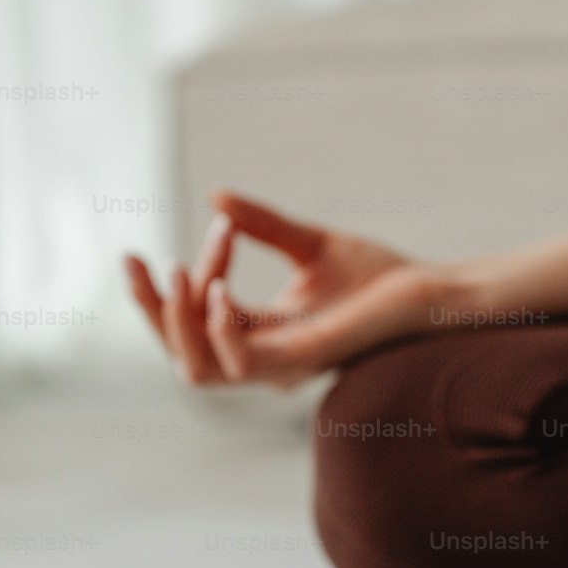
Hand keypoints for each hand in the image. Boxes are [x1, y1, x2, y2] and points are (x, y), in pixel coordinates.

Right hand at [124, 192, 455, 385]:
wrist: (432, 293)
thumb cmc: (379, 277)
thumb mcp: (308, 244)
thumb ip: (261, 226)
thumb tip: (214, 198)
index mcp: (261, 335)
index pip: (193, 323)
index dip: (182, 282)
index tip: (215, 225)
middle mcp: (264, 359)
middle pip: (181, 355)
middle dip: (151, 311)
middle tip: (134, 263)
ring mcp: (282, 365)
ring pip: (199, 369)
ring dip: (177, 323)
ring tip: (176, 274)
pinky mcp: (305, 360)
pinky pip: (243, 363)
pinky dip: (220, 331)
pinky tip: (215, 294)